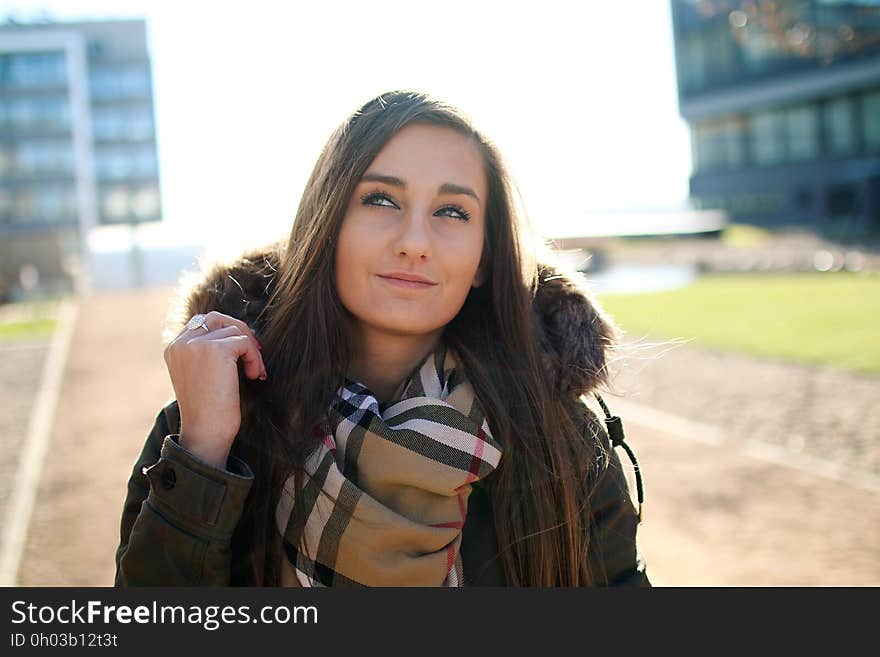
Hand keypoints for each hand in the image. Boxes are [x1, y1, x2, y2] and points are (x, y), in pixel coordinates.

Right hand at [163, 311, 265, 468]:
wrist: (205, 433)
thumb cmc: (208, 411)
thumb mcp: (201, 375)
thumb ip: (208, 352)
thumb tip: (239, 332)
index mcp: (174, 348)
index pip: (203, 323)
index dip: (227, 333)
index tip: (243, 353)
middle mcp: (181, 343)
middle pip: (217, 318)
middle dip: (240, 332)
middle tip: (255, 354)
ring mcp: (196, 344)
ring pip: (235, 331)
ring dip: (251, 351)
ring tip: (253, 374)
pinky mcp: (215, 349)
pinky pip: (245, 342)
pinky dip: (255, 358)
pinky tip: (253, 377)